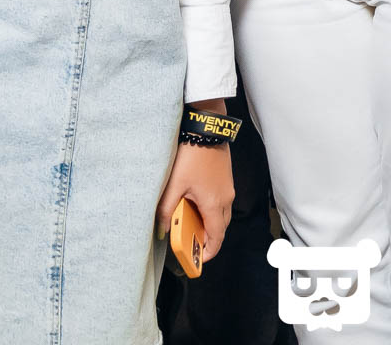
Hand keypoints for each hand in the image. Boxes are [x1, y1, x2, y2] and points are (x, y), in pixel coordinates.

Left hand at [155, 140, 233, 263]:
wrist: (206, 130)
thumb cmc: (191, 157)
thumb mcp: (174, 185)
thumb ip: (166, 209)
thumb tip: (162, 229)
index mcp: (213, 204)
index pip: (216, 237)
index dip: (210, 251)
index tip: (200, 259)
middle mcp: (225, 199)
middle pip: (221, 228)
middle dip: (209, 239)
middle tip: (193, 243)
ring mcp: (228, 188)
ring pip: (223, 215)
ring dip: (211, 224)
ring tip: (192, 224)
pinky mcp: (226, 179)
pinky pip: (222, 202)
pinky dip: (212, 210)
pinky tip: (197, 204)